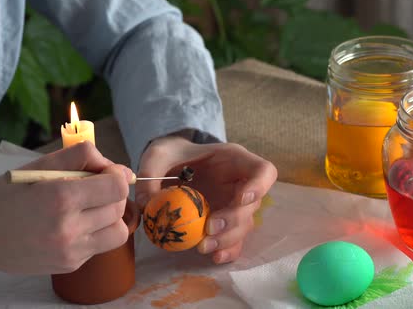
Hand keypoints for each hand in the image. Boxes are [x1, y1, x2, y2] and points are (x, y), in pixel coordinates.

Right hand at [0, 142, 133, 274]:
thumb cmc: (5, 195)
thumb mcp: (40, 166)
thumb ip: (82, 157)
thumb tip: (117, 168)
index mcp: (60, 198)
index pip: (117, 187)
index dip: (116, 175)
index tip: (105, 172)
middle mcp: (68, 229)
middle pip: (119, 207)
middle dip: (113, 194)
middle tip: (94, 187)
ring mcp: (70, 251)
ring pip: (118, 231)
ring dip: (111, 216)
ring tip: (90, 207)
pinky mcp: (69, 264)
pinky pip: (100, 245)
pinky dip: (96, 232)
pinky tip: (74, 224)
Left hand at [135, 135, 276, 263]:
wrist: (169, 165)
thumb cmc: (171, 154)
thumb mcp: (158, 154)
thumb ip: (151, 173)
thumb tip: (149, 204)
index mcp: (234, 160)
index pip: (263, 171)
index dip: (259, 186)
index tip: (241, 199)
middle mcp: (240, 183)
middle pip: (253, 205)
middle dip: (234, 220)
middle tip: (209, 229)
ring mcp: (234, 205)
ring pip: (245, 226)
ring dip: (228, 239)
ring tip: (203, 246)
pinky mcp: (225, 223)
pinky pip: (234, 240)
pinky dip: (227, 250)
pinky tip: (213, 257)